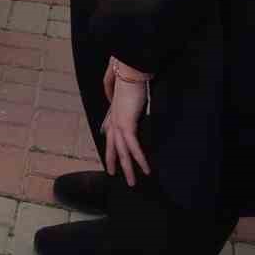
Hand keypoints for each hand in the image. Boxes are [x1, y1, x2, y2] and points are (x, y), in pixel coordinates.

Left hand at [101, 59, 151, 187]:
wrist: (130, 72)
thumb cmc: (131, 80)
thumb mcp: (129, 94)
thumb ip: (128, 103)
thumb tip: (131, 104)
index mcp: (113, 113)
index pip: (109, 132)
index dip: (109, 143)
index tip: (109, 152)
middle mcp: (113, 120)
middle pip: (111, 146)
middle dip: (112, 161)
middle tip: (113, 174)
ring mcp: (118, 124)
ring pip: (121, 151)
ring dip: (128, 168)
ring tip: (132, 182)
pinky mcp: (126, 125)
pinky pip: (133, 146)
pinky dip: (139, 158)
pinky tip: (145, 169)